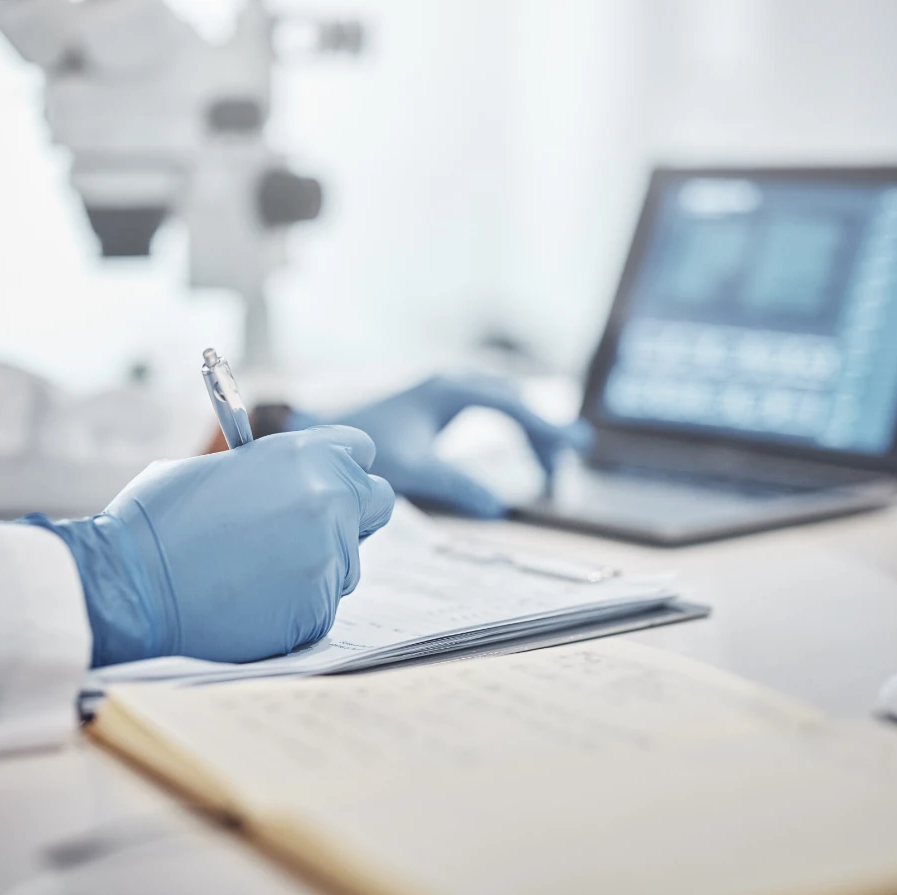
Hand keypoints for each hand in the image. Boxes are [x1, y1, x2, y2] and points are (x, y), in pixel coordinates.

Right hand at [21, 427, 394, 666]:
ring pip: (347, 562)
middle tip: (303, 530)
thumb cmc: (157, 522)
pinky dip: (295, 607)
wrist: (130, 587)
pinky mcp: (319, 608)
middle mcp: (329, 500)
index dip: (339, 468)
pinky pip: (322, 604)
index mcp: (304, 454)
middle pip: (374, 503)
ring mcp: (329, 556)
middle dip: (348, 515)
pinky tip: (249, 601)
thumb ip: (274, 471)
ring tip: (253, 571)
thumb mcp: (217, 468)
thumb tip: (294, 481)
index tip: (323, 483)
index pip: (359, 452)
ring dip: (317, 566)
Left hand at [320, 374, 588, 518]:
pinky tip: (524, 448)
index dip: (545, 429)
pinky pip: (491, 408)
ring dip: (529, 429)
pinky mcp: (439, 402)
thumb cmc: (366, 448)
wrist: (323, 431)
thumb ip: (456, 487)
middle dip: (543, 430)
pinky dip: (513, 426)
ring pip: (504, 403)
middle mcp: (452, 383)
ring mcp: (445, 389)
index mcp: (450, 391)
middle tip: (572, 458)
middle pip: (514, 402)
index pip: (512, 407)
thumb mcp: (413, 471)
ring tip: (552, 465)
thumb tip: (498, 510)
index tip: (573, 449)